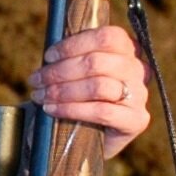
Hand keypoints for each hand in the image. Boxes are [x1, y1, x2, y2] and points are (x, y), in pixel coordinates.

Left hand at [27, 24, 148, 156]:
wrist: (83, 138)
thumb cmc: (75, 98)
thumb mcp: (74, 72)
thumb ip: (71, 57)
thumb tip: (51, 54)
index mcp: (127, 50)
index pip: (107, 37)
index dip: (74, 45)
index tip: (49, 57)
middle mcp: (138, 69)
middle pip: (98, 62)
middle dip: (60, 71)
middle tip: (36, 80)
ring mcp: (140, 95)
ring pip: (99, 86)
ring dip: (62, 90)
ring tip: (40, 96)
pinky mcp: (137, 120)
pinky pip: (102, 112)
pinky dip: (72, 109)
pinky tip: (51, 110)